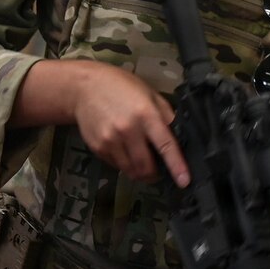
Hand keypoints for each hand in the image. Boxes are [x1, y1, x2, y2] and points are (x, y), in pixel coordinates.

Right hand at [70, 64, 189, 185]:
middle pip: (146, 166)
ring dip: (138, 172)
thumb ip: (165, 116)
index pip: (165, 145)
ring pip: (130, 170)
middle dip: (154, 175)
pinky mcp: (98, 147)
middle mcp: (128, 129)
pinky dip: (123, 164)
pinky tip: (122, 149)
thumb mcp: (150, 95)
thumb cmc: (121, 87)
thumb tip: (180, 137)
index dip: (176, 165)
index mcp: (146, 115)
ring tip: (139, 161)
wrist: (85, 87)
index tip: (184, 181)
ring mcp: (111, 140)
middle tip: (157, 172)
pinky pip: (116, 165)